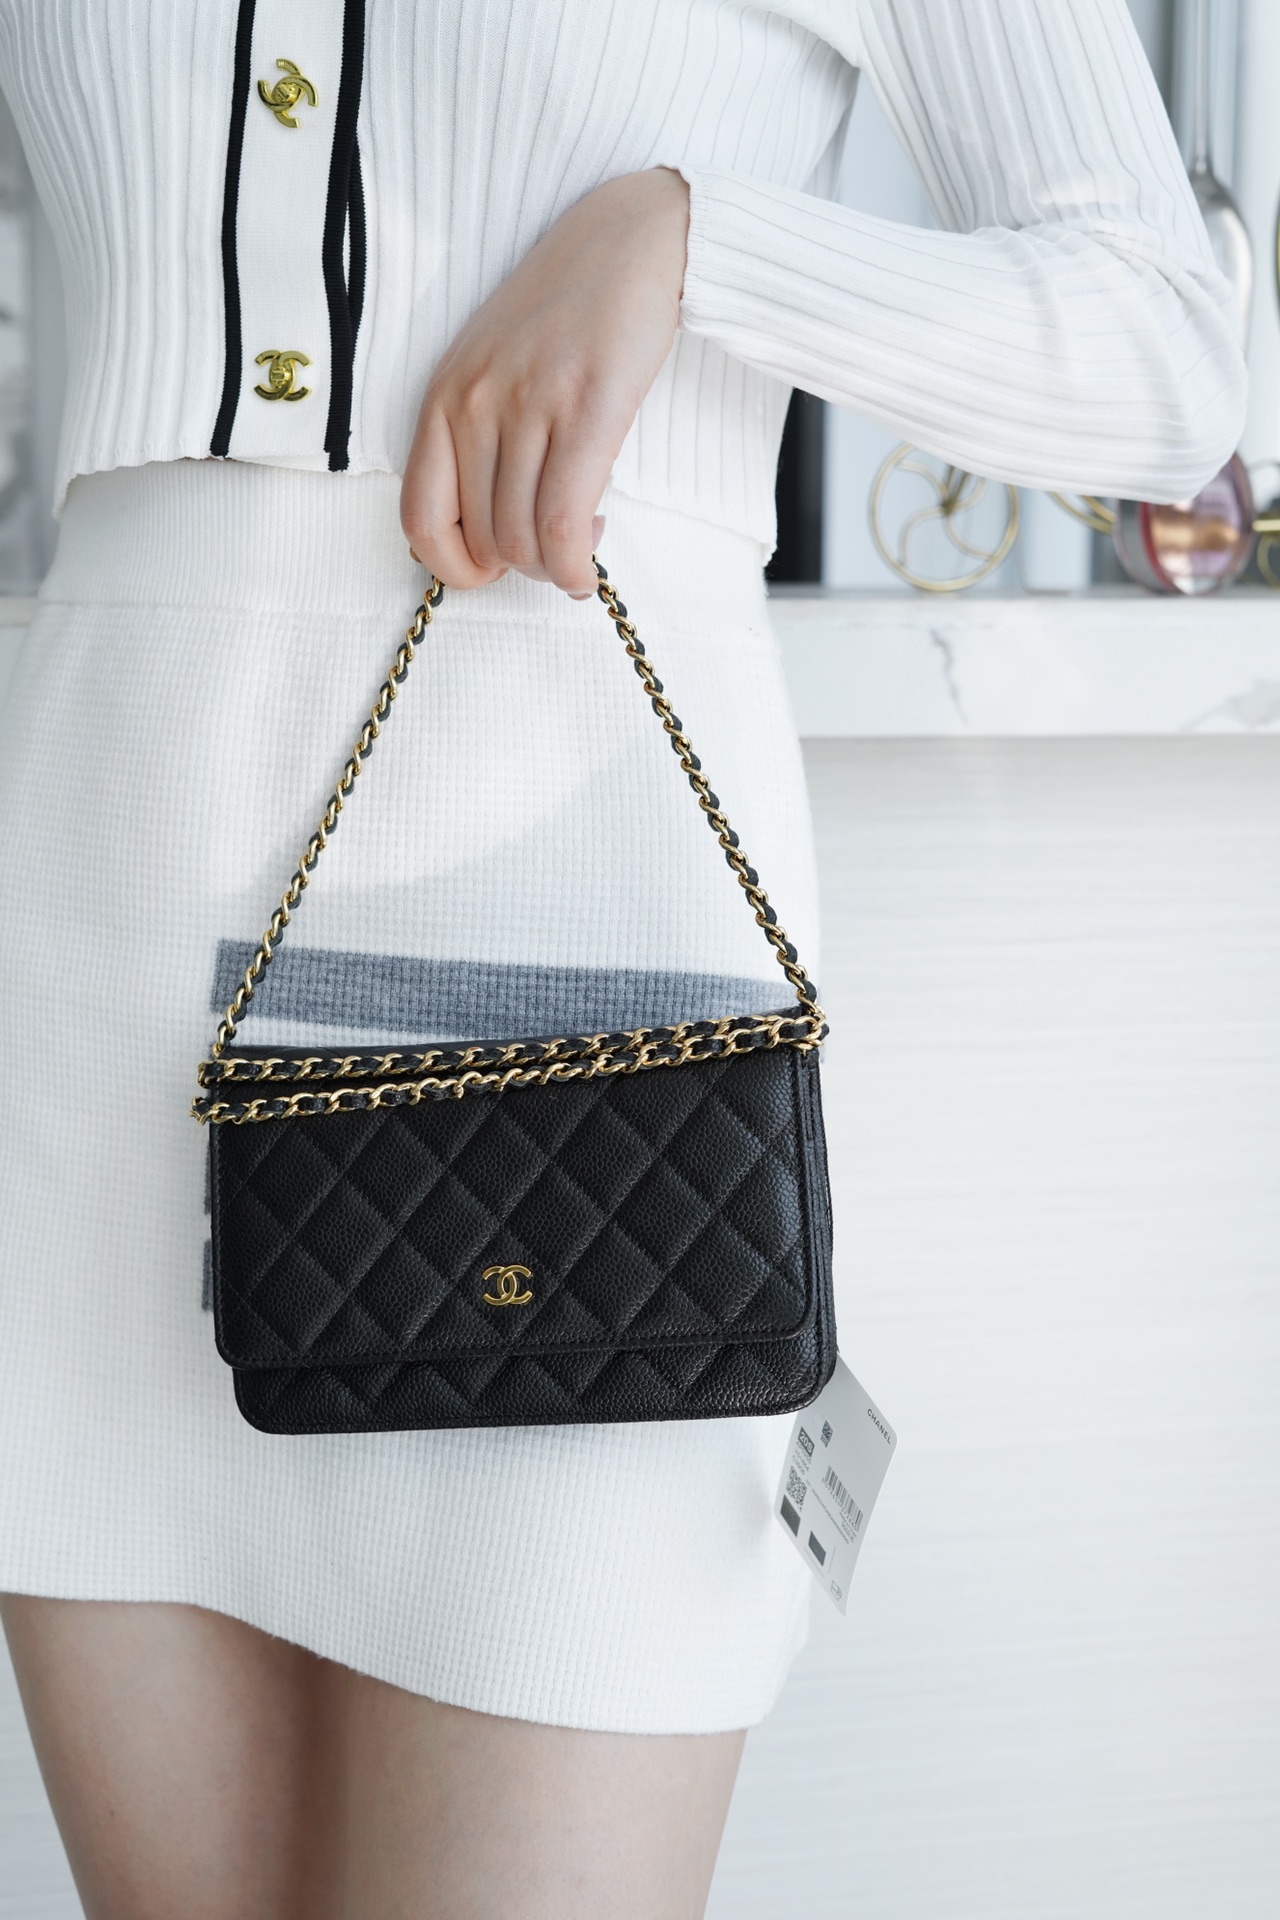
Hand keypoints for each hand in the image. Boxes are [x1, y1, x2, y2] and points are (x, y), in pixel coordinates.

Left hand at [400, 168, 689, 595]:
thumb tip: (489, 530)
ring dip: (555, 567)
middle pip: (483, 538)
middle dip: (522, 568)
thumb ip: (479, 438)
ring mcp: (528, 405)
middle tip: (555, 551)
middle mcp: (475, 403)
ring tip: (582, 544)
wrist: (629, 241)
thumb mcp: (495, 370)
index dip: (452, 566)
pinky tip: (589, 563)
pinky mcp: (587, 408)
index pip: (419, 517)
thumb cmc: (566, 312)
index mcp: (443, 397)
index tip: (490, 568)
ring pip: (524, 538)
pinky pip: (564, 522)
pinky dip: (575, 564)